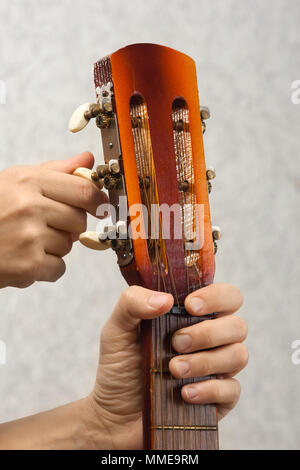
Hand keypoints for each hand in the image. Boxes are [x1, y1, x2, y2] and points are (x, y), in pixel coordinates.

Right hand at [0, 152, 107, 287]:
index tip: (99, 206)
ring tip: (26, 241)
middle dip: (69, 226)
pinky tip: (24, 258)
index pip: (84, 191)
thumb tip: (88, 159)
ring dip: (54, 248)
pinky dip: (45, 269)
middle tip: (44, 225)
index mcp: (28, 181)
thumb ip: (55, 170)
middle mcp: (30, 207)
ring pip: (68, 246)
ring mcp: (29, 237)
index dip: (97, 201)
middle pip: (79, 221)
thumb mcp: (16, 181)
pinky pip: (59, 269)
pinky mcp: (27, 266)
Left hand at [86, 283, 247, 449]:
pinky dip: (208, 389)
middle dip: (207, 333)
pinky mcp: (218, 400)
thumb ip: (133, 302)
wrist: (114, 415)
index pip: (227, 296)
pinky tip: (184, 393)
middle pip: (238, 326)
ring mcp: (217, 369)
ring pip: (238, 356)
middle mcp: (211, 340)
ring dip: (205, 361)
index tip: (189, 306)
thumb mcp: (117, 328)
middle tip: (176, 343)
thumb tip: (166, 299)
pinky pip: (231, 390)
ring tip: (173, 370)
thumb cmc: (119, 365)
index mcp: (193, 316)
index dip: (216, 297)